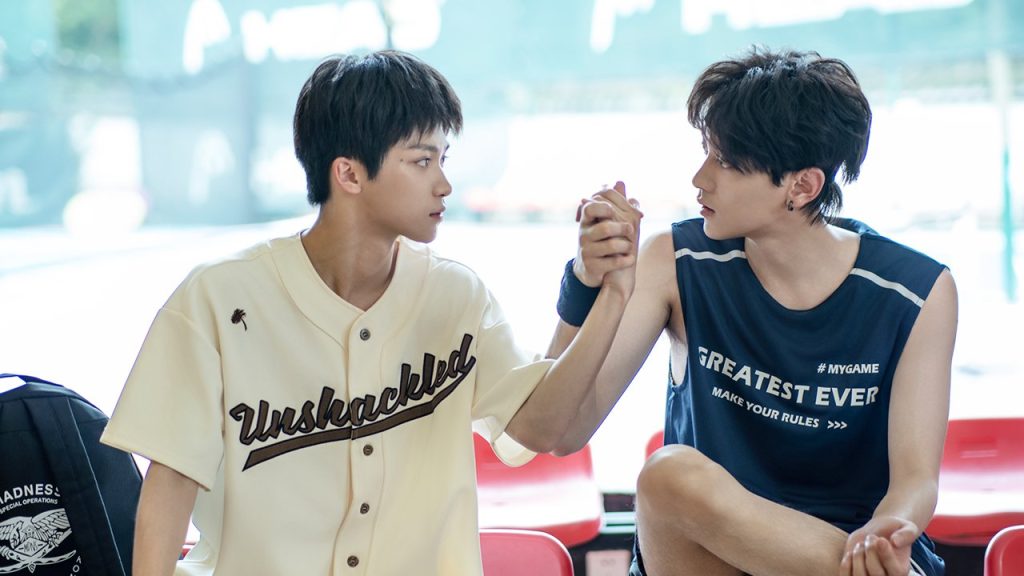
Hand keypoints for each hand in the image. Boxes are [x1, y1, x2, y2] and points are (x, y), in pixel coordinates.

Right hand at [573, 181, 642, 296]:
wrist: (590, 268)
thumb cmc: (601, 239)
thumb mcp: (604, 220)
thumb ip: (613, 201)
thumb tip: (620, 182)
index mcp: (587, 220)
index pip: (590, 207)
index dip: (605, 208)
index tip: (615, 212)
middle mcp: (584, 234)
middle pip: (605, 227)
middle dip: (623, 228)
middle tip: (631, 229)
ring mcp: (587, 251)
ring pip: (612, 245)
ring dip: (626, 245)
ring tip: (630, 246)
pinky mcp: (592, 266)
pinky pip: (614, 262)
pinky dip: (626, 260)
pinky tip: (630, 259)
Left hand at [839, 516, 918, 575]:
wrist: (878, 531)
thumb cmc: (894, 530)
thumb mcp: (907, 528)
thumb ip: (906, 534)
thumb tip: (895, 541)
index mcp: (901, 571)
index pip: (897, 572)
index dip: (887, 556)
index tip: (881, 540)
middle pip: (876, 573)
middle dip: (871, 551)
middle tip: (871, 537)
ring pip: (860, 575)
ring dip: (858, 556)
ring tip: (862, 544)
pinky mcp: (853, 574)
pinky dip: (846, 563)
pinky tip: (851, 552)